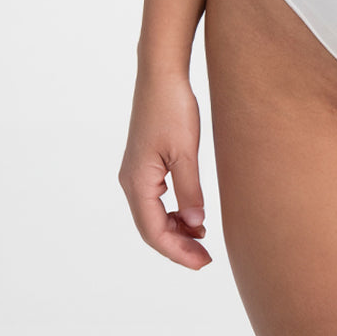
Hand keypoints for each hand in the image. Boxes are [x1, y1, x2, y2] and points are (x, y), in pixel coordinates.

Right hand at [118, 67, 212, 269]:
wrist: (161, 73)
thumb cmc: (172, 107)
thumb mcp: (186, 151)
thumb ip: (190, 190)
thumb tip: (196, 223)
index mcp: (137, 182)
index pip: (154, 231)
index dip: (178, 251)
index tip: (202, 262)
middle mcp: (131, 181)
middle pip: (150, 228)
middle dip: (177, 246)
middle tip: (205, 258)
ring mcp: (135, 171)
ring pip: (152, 214)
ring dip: (175, 229)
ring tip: (202, 238)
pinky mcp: (144, 162)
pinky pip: (155, 198)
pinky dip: (173, 211)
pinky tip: (192, 213)